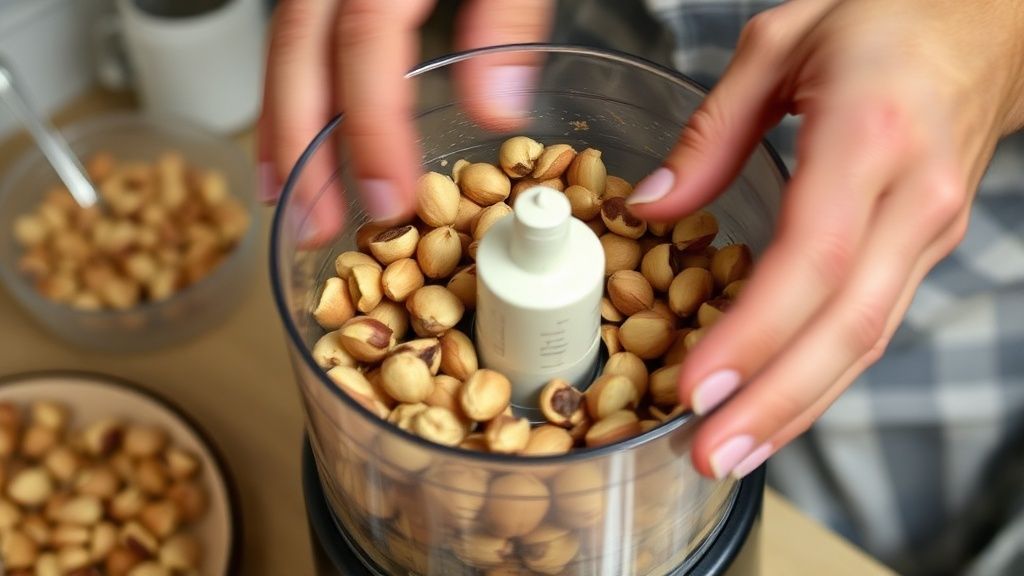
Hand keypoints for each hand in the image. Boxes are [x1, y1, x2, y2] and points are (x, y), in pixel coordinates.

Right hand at [259, 0, 552, 244]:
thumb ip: (511, 12)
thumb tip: (498, 111)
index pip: (368, 37)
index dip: (373, 125)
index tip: (387, 199)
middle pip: (301, 43)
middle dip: (302, 141)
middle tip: (313, 221)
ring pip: (287, 36)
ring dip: (282, 119)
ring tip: (285, 193)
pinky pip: (300, 24)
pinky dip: (294, 83)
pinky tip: (301, 125)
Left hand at [626, 0, 1023, 478]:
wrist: (982, 20)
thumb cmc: (882, 18)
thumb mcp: (779, 44)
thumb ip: (711, 132)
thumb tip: (651, 209)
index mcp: (870, 134)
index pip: (812, 258)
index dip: (755, 332)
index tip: (698, 385)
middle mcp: (911, 196)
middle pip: (847, 324)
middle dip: (776, 401)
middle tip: (711, 455)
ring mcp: (929, 229)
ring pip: (866, 339)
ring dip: (800, 406)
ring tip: (734, 453)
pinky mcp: (924, 247)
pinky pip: (871, 324)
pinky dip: (823, 375)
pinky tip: (778, 406)